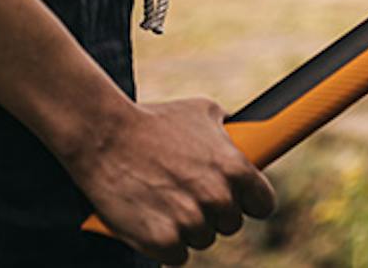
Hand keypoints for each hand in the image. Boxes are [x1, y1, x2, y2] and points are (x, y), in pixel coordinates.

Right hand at [63, 97, 276, 264]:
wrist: (104, 135)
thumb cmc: (154, 119)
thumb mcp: (203, 113)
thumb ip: (230, 132)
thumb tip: (246, 137)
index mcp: (236, 168)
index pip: (264, 204)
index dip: (251, 202)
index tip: (240, 201)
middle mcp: (218, 198)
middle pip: (231, 224)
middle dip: (215, 213)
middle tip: (190, 195)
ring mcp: (190, 222)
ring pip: (203, 240)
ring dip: (188, 228)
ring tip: (165, 201)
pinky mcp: (161, 241)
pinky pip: (176, 256)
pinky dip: (165, 244)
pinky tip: (152, 220)